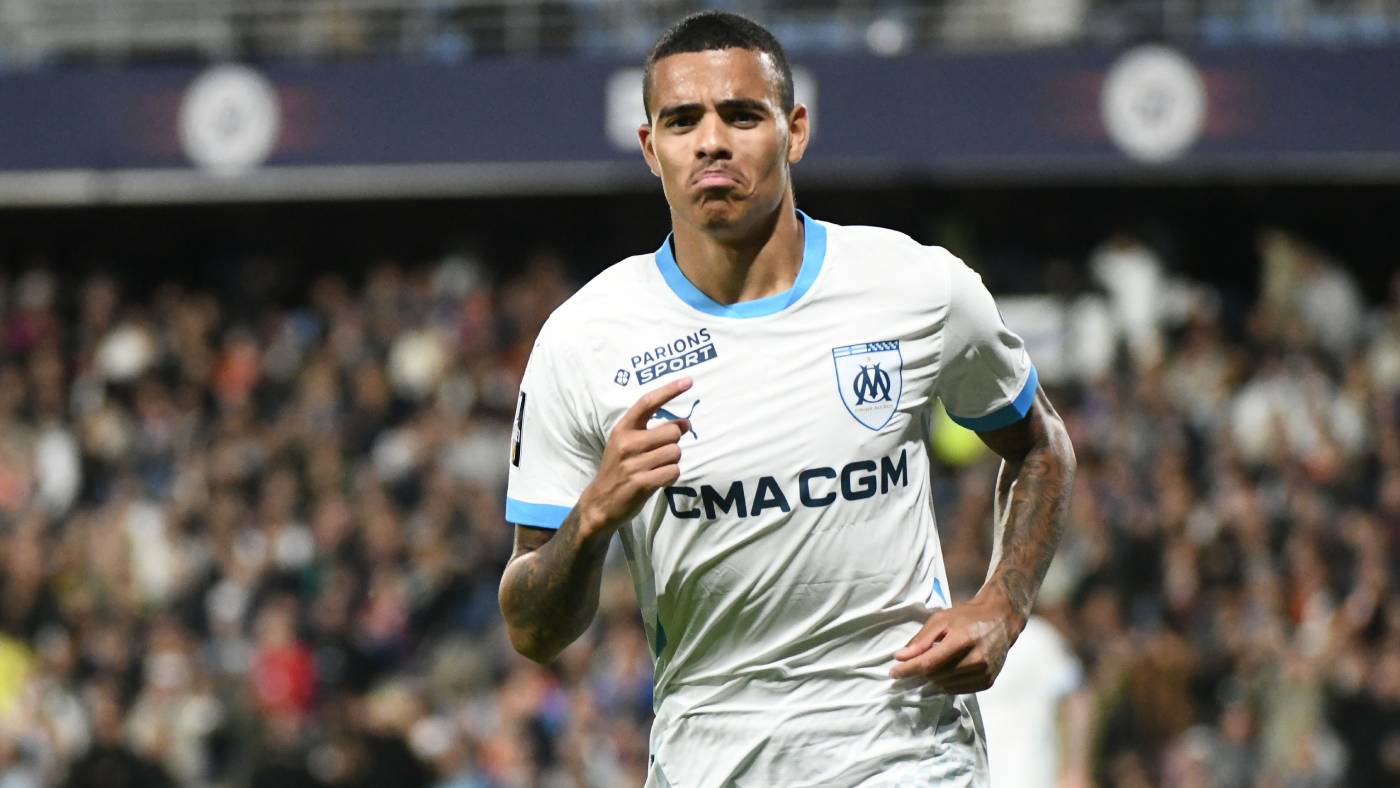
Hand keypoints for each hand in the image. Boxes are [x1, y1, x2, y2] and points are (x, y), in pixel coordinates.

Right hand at [575, 377, 693, 537]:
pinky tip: (658, 479)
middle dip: (675, 442)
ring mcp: (633, 464)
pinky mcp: (641, 483)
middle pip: (672, 431)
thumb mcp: (625, 443)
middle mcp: (627, 443)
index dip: (669, 390)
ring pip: (675, 453)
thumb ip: (652, 431)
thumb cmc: (618, 469)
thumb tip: (686, 423)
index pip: (647, 403)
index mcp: (623, 429)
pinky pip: (673, 472)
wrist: (600, 502)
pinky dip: (671, 476)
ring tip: (656, 468)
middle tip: (663, 451)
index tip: (689, 381)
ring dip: (672, 461)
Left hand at [889, 589, 1025, 691]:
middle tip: (918, 661)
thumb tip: (900, 657)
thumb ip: (921, 639)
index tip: (893, 672)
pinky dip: (948, 683)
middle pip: (936, 676)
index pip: (929, 663)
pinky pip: (959, 690)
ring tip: (937, 662)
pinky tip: (949, 670)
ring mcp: (984, 673)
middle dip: (921, 671)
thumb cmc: (967, 617)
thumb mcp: (941, 619)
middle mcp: (976, 659)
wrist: (1001, 620)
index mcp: (962, 640)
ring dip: (935, 678)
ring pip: (946, 685)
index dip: (908, 669)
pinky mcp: (988, 682)